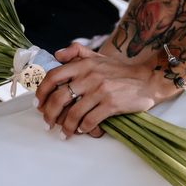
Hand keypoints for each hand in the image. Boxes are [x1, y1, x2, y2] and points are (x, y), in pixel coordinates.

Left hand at [35, 43, 176, 138]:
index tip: (38, 104)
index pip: (53, 76)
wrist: (148, 79)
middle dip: (49, 114)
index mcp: (83, 65)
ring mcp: (100, 91)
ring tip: (63, 133)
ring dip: (65, 126)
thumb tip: (56, 54)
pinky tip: (81, 130)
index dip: (42, 91)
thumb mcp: (97, 57)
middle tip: (47, 123)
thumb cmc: (119, 71)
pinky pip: (90, 120)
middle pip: (59, 97)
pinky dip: (83, 128)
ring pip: (73, 113)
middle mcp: (89, 77)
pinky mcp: (111, 104)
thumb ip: (76, 52)